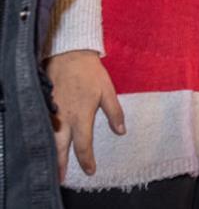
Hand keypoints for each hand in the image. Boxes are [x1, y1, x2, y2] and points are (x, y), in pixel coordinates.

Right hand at [45, 51, 124, 180]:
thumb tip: (121, 132)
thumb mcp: (108, 91)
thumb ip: (115, 113)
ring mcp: (51, 112)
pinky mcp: (43, 105)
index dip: (87, 160)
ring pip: (48, 138)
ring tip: (50, 167)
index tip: (90, 171)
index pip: (83, 144)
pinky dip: (43, 138)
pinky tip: (44, 144)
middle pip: (60, 147)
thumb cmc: (90, 73)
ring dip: (50, 153)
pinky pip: (41, 126)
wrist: (69, 54)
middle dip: (60, 164)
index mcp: (81, 115)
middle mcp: (64, 117)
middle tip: (60, 178)